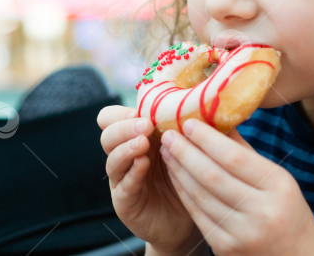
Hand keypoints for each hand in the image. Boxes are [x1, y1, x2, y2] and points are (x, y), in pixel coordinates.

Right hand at [97, 106, 205, 253]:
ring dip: (126, 148)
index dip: (121, 113)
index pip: (112, 118)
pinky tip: (143, 165)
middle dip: (124, 127)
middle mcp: (125, 155)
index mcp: (137, 136)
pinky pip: (124, 186)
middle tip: (145, 125)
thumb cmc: (192, 172)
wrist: (193, 215)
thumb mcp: (189, 144)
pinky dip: (133, 174)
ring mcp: (123, 179)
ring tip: (143, 143)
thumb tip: (205, 98)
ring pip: (113, 160)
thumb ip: (190, 123)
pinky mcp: (126, 202)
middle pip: (108, 135)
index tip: (142, 110)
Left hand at [159, 118, 313, 255]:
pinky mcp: (226, 248)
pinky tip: (175, 175)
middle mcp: (261, 212)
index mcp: (279, 187)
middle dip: (186, 152)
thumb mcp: (279, 179)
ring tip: (167, 151)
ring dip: (179, 171)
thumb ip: (247, 153)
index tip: (187, 123)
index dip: (207, 139)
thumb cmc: (288, 211)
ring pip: (201, 196)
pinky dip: (184, 192)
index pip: (235, 158)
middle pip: (213, 176)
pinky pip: (198, 215)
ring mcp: (242, 234)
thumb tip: (217, 120)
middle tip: (169, 134)